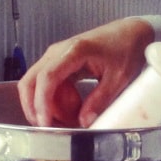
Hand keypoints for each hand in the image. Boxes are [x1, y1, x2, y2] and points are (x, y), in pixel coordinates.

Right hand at [17, 18, 154, 126]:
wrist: (130, 33)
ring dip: (45, 104)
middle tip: (48, 126)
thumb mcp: (118, 78)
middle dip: (34, 106)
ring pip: (35, 84)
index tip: (44, 121)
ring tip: (68, 118)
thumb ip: (100, 100)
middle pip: (30, 81)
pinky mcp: (59, 63)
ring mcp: (56, 56)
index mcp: (74, 51)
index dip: (42, 102)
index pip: (47, 77)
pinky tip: (71, 108)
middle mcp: (58, 52)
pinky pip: (47, 84)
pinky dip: (54, 99)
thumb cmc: (126, 49)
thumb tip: (84, 122)